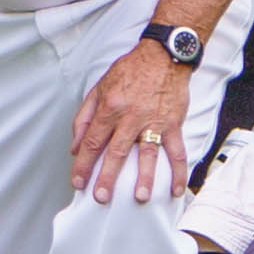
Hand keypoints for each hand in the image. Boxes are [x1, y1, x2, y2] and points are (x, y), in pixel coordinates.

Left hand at [69, 42, 193, 203]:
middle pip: (117, 152)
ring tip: (140, 197)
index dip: (83, 164)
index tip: (78, 182)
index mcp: (110, 108)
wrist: (162, 56)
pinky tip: (175, 189)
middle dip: (107, 177)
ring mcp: (154, 121)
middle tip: (100, 198)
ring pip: (148, 153)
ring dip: (145, 177)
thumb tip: (75, 146)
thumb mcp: (99, 88)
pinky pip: (177, 150)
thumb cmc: (129, 71)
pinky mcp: (174, 123)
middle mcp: (130, 117)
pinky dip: (178, 171)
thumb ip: (84, 117)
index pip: (92, 142)